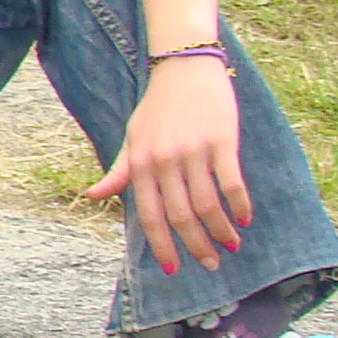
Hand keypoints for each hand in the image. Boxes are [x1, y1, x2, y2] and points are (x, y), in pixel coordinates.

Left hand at [83, 55, 250, 274]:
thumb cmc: (157, 107)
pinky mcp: (222, 141)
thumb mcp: (132, 138)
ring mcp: (194, 152)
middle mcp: (165, 161)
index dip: (163, 247)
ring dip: (221, 233)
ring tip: (231, 247)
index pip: (150, 216)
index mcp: (141, 164)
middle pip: (181, 217)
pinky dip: (240, 206)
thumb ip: (119, 171)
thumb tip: (92, 196)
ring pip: (208, 206)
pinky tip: (244, 220)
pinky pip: (231, 183)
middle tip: (211, 266)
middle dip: (197, 248)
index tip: (174, 270)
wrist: (184, 67)